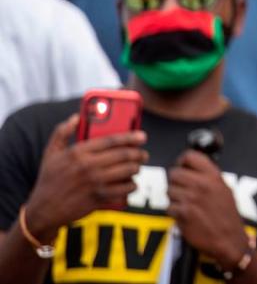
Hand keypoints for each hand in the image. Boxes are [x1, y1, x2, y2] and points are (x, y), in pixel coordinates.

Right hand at [24, 115, 147, 240]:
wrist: (43, 210)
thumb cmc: (49, 179)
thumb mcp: (50, 153)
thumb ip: (62, 132)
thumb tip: (75, 117)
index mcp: (78, 152)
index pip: (111, 140)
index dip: (130, 137)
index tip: (142, 136)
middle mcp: (87, 166)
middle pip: (123, 155)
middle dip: (139, 154)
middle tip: (143, 154)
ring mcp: (94, 183)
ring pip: (127, 172)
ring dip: (136, 169)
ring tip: (136, 168)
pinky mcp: (98, 198)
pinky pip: (124, 190)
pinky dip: (131, 186)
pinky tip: (131, 184)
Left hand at [167, 150, 250, 267]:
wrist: (229, 238)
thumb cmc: (227, 214)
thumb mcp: (224, 188)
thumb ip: (208, 176)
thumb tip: (190, 167)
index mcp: (213, 175)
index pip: (189, 156)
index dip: (182, 161)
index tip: (182, 167)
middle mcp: (202, 184)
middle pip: (174, 172)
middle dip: (175, 181)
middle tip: (181, 188)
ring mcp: (191, 198)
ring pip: (169, 190)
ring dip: (174, 197)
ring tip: (185, 203)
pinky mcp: (183, 213)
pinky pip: (169, 207)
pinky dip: (175, 211)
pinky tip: (185, 214)